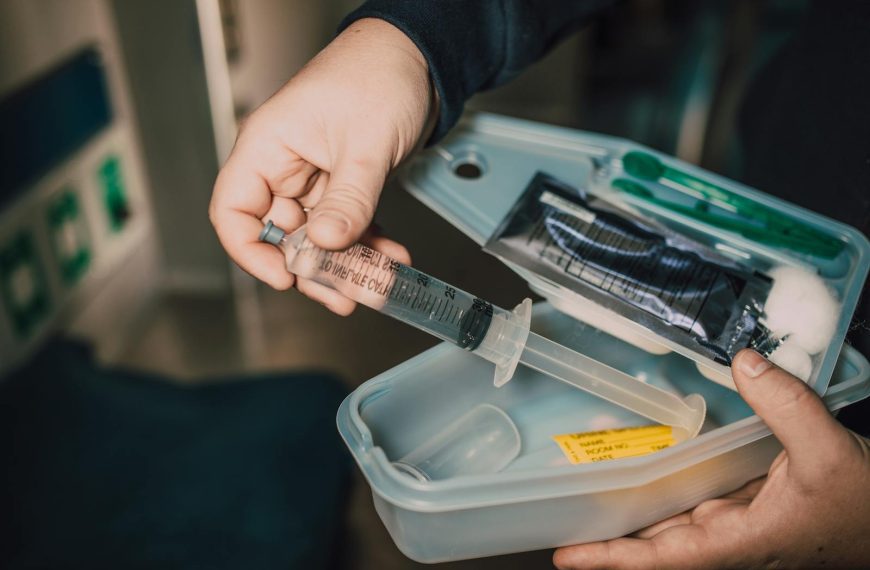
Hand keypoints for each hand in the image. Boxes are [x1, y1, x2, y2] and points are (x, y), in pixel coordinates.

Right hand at [209, 18, 434, 313]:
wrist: (418, 57)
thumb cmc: (378, 75)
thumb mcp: (365, 144)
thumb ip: (347, 199)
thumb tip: (325, 243)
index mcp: (268, 147)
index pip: (233, 210)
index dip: (250, 251)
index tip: (285, 276)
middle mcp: (284, 165)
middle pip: (280, 234)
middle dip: (313, 269)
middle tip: (344, 295)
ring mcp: (314, 177)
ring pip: (318, 236)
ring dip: (346, 264)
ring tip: (375, 285)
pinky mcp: (343, 183)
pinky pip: (347, 224)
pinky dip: (368, 243)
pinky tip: (391, 257)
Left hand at [554, 349, 869, 568]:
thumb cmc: (868, 505)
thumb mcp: (830, 451)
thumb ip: (787, 404)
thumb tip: (743, 362)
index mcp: (741, 541)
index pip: (663, 558)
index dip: (612, 558)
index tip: (565, 555)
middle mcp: (729, 538)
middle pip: (654, 540)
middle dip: (607, 527)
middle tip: (561, 506)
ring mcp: (736, 524)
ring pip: (670, 519)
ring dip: (630, 504)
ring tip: (588, 481)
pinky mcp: (746, 508)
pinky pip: (693, 499)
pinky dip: (664, 485)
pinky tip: (644, 466)